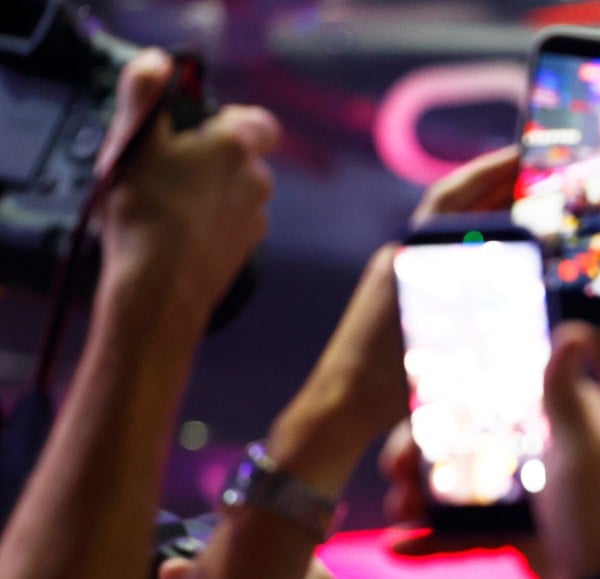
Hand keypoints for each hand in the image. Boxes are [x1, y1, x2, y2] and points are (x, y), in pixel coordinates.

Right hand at [96, 49, 279, 321]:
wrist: (159, 289)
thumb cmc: (144, 209)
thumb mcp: (133, 141)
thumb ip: (145, 95)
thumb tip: (158, 63)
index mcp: (236, 147)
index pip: (261, 122)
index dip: (232, 120)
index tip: (197, 128)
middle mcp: (257, 182)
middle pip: (244, 158)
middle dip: (213, 158)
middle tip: (168, 167)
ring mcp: (255, 221)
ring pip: (237, 194)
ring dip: (211, 193)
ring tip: (167, 203)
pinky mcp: (246, 253)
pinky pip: (231, 226)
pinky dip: (211, 224)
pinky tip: (177, 233)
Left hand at [276, 148, 524, 455]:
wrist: (338, 409)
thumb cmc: (385, 383)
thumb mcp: (441, 340)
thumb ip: (480, 303)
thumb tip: (529, 267)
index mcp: (409, 256)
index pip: (453, 196)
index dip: (489, 170)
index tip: (525, 153)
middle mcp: (404, 257)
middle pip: (457, 209)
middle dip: (499, 190)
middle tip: (546, 181)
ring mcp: (403, 278)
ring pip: (455, 237)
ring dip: (493, 222)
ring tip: (539, 217)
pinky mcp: (405, 301)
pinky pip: (452, 264)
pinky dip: (483, 254)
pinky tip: (513, 267)